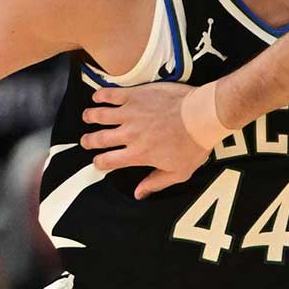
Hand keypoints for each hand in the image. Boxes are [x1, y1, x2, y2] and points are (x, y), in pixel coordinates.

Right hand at [82, 83, 210, 199]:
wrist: (202, 115)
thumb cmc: (194, 143)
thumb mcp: (178, 172)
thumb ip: (156, 183)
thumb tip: (139, 193)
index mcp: (138, 154)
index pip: (107, 162)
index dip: (99, 163)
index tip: (99, 161)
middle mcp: (130, 134)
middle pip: (99, 139)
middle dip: (89, 141)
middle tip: (86, 140)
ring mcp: (132, 113)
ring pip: (101, 115)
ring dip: (91, 116)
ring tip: (87, 116)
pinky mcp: (137, 95)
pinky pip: (112, 94)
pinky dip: (101, 95)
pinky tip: (97, 96)